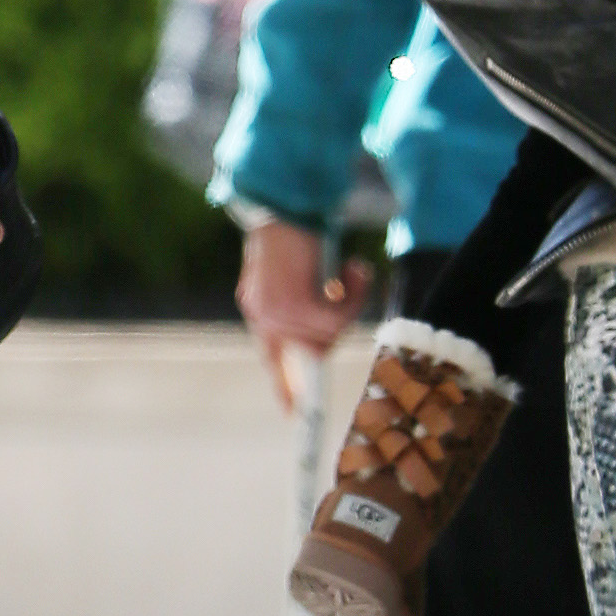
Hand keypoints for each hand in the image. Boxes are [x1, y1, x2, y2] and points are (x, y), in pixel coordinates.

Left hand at [237, 220, 370, 411]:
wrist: (284, 201)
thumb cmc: (298, 231)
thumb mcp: (298, 274)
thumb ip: (304, 305)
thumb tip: (326, 336)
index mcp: (261, 310)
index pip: (272, 358)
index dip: (285, 387)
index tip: (292, 414)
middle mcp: (262, 315)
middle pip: (313, 350)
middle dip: (341, 325)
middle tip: (352, 286)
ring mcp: (272, 313)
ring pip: (328, 336)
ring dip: (351, 305)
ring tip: (354, 272)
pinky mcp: (289, 305)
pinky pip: (333, 322)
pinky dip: (353, 299)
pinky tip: (354, 270)